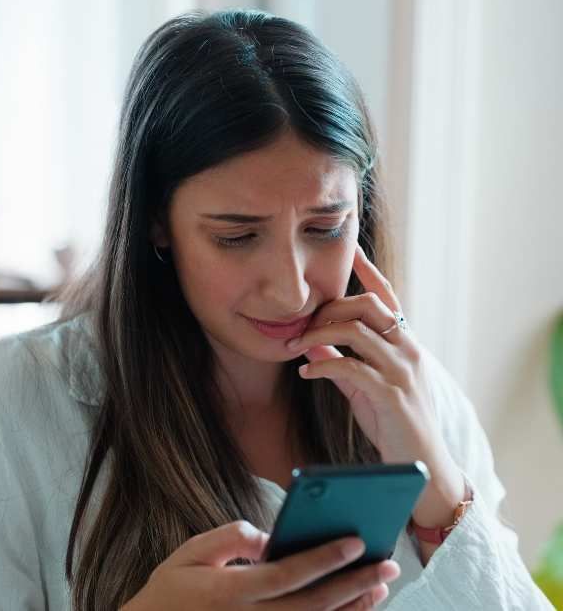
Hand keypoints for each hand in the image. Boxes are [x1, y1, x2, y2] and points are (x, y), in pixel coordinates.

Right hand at [121, 521, 398, 609]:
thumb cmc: (171, 592)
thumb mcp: (189, 554)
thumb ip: (229, 539)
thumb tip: (268, 537)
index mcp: (231, 592)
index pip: (289, 574)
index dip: (325, 558)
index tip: (355, 541)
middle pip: (315, 604)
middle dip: (355, 582)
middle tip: (386, 563)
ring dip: (354, 607)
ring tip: (379, 585)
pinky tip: (354, 608)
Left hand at [284, 243, 465, 528]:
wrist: (420, 464)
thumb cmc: (392, 420)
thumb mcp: (363, 383)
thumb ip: (343, 357)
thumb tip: (313, 336)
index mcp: (404, 342)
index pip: (386, 296)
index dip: (366, 271)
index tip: (347, 249)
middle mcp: (408, 349)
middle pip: (366, 306)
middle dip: (327, 307)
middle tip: (298, 323)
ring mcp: (403, 370)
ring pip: (356, 330)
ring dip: (317, 333)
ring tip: (293, 346)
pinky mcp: (392, 395)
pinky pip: (351, 367)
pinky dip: (322, 365)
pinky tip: (306, 371)